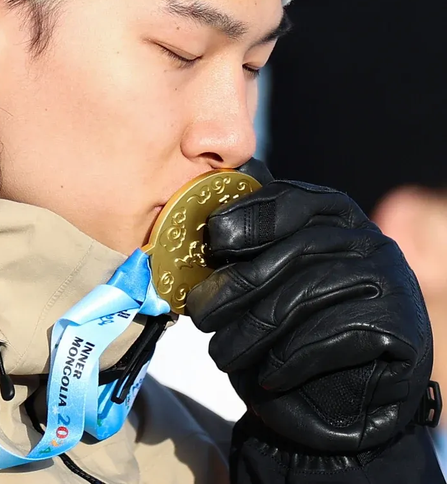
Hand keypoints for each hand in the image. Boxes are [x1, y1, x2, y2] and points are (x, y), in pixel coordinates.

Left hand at [186, 180, 433, 452]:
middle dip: (241, 283)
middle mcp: (368, 238)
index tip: (214, 239)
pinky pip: (339, 332)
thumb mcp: (266, 283)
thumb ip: (245, 249)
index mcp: (334, 214)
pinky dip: (295, 356)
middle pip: (297, 248)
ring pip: (310, 291)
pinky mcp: (403, 325)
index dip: (250, 215)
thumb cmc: (294, 332)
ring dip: (255, 329)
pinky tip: (269, 374)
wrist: (345, 404)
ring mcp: (390, 278)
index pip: (292, 199)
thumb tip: (205, 219)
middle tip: (201, 315)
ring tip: (222, 354)